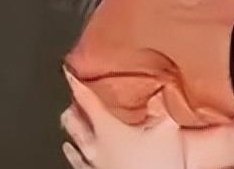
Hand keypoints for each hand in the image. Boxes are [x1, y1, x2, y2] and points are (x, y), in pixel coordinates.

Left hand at [61, 73, 183, 168]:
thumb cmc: (156, 164)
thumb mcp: (166, 128)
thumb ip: (161, 105)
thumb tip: (161, 84)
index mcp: (108, 128)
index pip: (87, 101)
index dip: (77, 85)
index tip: (68, 73)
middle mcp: (95, 146)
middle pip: (75, 123)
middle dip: (72, 108)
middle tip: (71, 96)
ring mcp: (93, 165)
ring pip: (74, 144)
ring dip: (71, 130)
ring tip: (66, 121)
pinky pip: (78, 164)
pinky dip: (73, 155)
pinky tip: (73, 154)